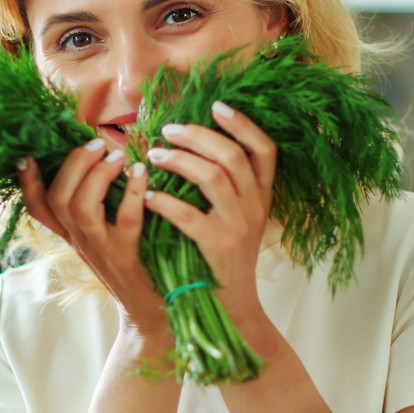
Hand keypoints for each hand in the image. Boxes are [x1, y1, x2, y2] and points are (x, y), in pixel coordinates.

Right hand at [17, 138, 166, 335]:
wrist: (153, 316)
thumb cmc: (135, 269)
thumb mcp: (106, 240)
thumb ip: (100, 208)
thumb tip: (103, 162)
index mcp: (74, 236)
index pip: (39, 209)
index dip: (28, 183)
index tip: (26, 156)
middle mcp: (81, 242)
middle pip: (58, 199)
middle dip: (73, 164)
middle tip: (96, 142)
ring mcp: (102, 250)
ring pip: (81, 207)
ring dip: (97, 174)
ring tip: (117, 155)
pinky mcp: (128, 258)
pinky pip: (126, 220)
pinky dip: (133, 192)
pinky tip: (142, 173)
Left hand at [144, 101, 275, 324]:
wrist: (233, 307)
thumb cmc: (225, 257)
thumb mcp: (239, 218)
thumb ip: (228, 185)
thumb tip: (194, 145)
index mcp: (262, 196)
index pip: (265, 149)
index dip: (243, 124)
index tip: (217, 105)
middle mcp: (255, 206)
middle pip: (231, 155)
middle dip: (196, 135)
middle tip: (167, 129)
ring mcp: (238, 226)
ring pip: (213, 176)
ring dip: (178, 160)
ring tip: (152, 156)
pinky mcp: (218, 246)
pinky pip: (190, 214)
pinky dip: (166, 201)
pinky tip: (148, 195)